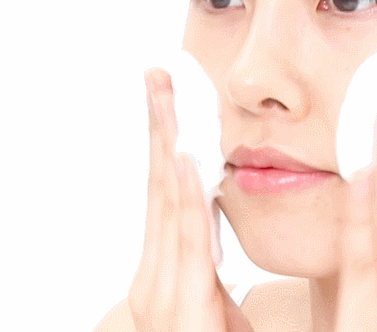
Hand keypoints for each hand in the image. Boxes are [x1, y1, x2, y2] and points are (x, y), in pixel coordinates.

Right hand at [128, 68, 252, 331]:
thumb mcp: (216, 291)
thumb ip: (209, 250)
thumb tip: (221, 197)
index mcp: (168, 264)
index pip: (168, 186)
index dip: (168, 135)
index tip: (170, 90)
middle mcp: (156, 272)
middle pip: (160, 182)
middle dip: (160, 124)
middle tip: (159, 72)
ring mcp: (163, 288)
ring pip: (168, 200)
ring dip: (168, 141)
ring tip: (168, 92)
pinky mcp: (180, 306)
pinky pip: (185, 239)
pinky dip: (181, 195)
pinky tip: (181, 155)